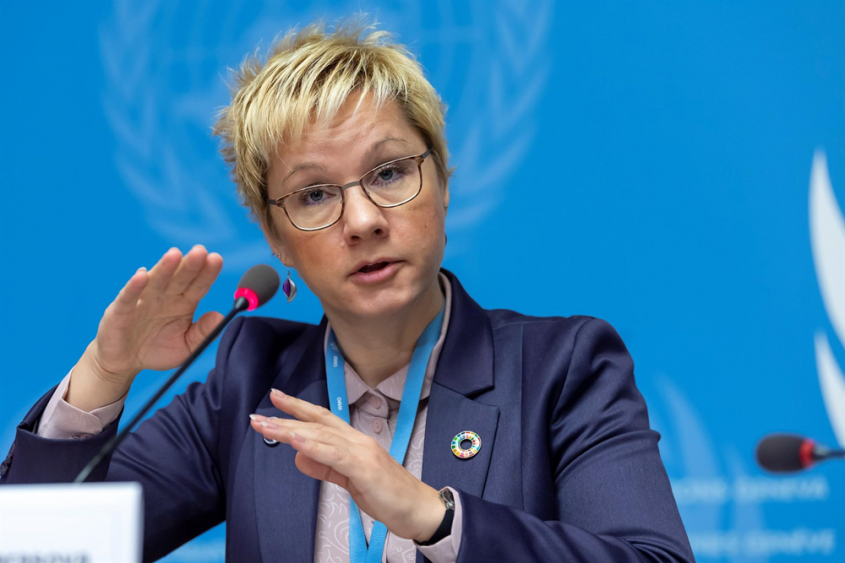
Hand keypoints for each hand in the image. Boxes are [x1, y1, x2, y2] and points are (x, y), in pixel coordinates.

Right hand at [88, 245, 223, 384]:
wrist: (125, 361)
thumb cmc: (157, 350)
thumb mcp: (186, 347)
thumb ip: (202, 333)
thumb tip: (220, 317)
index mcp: (184, 303)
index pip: (198, 285)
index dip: (207, 273)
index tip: (217, 259)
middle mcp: (165, 297)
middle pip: (180, 278)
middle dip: (190, 264)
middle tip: (201, 250)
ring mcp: (143, 301)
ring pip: (156, 281)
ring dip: (165, 268)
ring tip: (175, 254)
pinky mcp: (121, 310)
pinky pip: (129, 296)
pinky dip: (134, 286)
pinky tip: (142, 275)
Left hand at [249, 389, 446, 541]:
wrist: (417, 509)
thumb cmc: (387, 495)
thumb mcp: (349, 480)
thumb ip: (325, 467)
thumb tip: (298, 456)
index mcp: (353, 442)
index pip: (321, 420)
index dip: (298, 408)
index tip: (276, 399)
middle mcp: (357, 440)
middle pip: (317, 423)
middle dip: (285, 417)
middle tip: (257, 416)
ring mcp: (362, 452)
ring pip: (321, 435)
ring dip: (292, 429)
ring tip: (267, 425)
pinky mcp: (365, 468)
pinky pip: (335, 455)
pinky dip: (314, 446)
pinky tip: (296, 441)